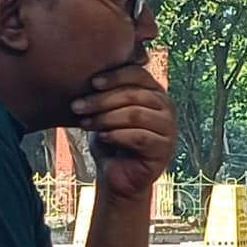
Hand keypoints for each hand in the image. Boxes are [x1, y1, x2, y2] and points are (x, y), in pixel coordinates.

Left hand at [73, 62, 175, 190]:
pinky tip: (103, 137)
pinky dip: (118, 135)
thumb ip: (106, 92)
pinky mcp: (164, 148)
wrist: (117, 175)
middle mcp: (166, 106)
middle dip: (102, 100)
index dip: (115, 76)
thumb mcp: (106, 112)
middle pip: (134, 94)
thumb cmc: (110, 140)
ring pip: (136, 114)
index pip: (138, 74)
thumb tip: (87, 70)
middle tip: (78, 107)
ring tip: (86, 123)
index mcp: (154, 91)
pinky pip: (140, 137)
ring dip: (107, 118)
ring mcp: (168, 128)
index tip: (92, 82)